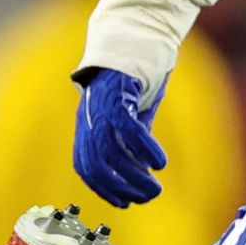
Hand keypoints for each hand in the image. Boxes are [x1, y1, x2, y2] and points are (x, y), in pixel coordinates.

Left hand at [74, 67, 169, 207]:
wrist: (133, 41)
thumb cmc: (130, 84)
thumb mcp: (127, 118)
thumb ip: (129, 144)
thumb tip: (140, 173)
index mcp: (86, 127)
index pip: (84, 168)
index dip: (102, 189)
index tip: (123, 203)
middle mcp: (88, 120)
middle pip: (96, 164)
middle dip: (120, 188)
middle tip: (147, 197)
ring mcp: (100, 108)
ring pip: (110, 152)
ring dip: (134, 176)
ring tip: (156, 187)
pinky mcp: (117, 96)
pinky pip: (129, 130)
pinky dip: (144, 150)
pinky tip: (160, 162)